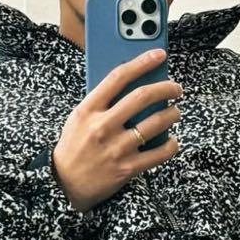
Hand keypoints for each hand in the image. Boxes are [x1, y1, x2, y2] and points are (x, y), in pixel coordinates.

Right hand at [52, 48, 182, 212]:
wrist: (63, 185)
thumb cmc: (73, 147)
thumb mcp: (78, 118)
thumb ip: (100, 102)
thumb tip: (132, 84)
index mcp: (88, 110)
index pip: (118, 77)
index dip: (142, 62)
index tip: (158, 54)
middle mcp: (102, 126)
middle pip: (142, 97)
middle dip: (166, 88)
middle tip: (176, 88)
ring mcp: (116, 148)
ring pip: (155, 123)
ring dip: (172, 114)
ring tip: (175, 112)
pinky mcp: (127, 168)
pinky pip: (159, 153)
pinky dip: (171, 145)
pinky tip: (172, 140)